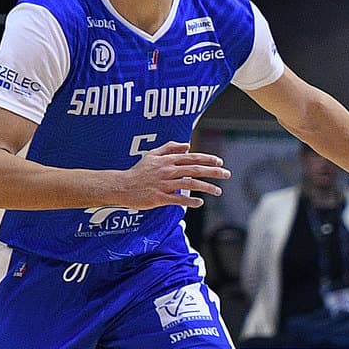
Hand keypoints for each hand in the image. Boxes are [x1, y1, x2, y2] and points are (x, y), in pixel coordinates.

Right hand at [110, 142, 228, 211]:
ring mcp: (164, 184)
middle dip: (213, 172)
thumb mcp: (152, 154)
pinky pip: (178, 199)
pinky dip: (190, 200)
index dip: (207, 159)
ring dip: (206, 187)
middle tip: (226, 174)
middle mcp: (167, 170)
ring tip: (218, 191)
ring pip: (190, 184)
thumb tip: (187, 145)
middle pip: (195, 169)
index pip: (192, 158)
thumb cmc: (138, 171)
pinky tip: (199, 202)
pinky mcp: (159, 197)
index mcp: (167, 160)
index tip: (220, 162)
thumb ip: (169, 148)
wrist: (121, 186)